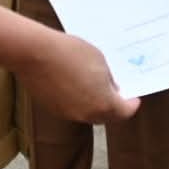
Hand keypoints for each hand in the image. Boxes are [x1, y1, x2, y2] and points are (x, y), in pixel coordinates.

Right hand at [18, 31, 139, 124]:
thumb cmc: (70, 52)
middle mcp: (87, 115)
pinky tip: (73, 83)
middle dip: (113, 105)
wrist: (35, 52)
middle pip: (106, 116)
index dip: (131, 104)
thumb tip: (111, 87)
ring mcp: (68, 113)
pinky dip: (77, 100)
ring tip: (93, 84)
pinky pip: (71, 108)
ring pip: (87, 113)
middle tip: (115, 91)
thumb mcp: (99, 60)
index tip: (133, 98)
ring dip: (94, 103)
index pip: (125, 112)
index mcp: (103, 104)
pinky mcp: (52, 108)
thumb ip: (109, 78)